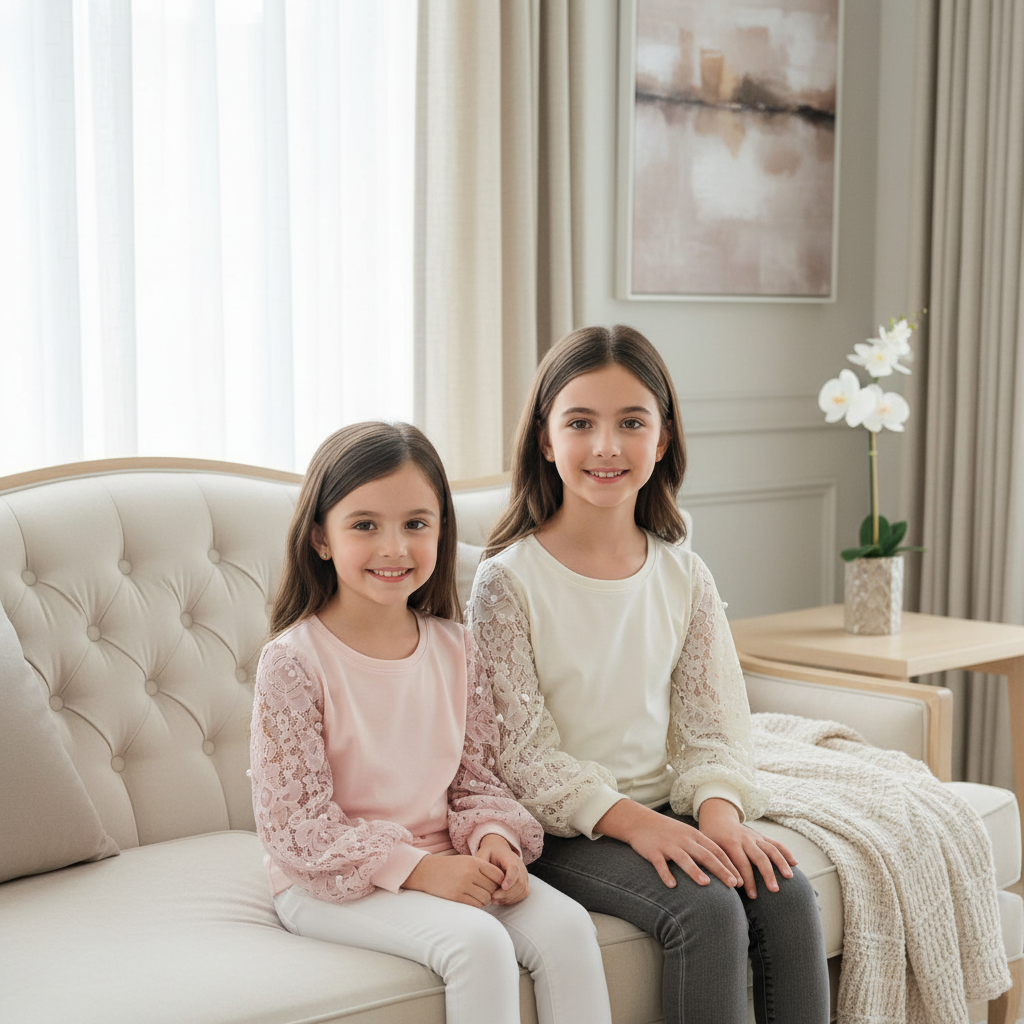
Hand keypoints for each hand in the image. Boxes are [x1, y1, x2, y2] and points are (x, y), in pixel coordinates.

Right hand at [402, 854, 504, 907]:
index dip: (500, 882)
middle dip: (491, 892)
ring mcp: (463, 885)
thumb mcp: (467, 861)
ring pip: (485, 898)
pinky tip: (470, 900)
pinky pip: (475, 905)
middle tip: (483, 892)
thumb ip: (483, 869)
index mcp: (475, 862)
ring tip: (476, 896)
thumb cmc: (450, 867)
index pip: (498, 875)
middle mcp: (470, 873)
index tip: (495, 885)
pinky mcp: (456, 897)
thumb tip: (501, 883)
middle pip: (493, 888)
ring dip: (484, 900)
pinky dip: (476, 905)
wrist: (427, 871)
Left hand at [476, 834, 529, 905]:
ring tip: (494, 899)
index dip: (510, 878)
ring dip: (509, 898)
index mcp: (509, 857)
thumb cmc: (490, 853)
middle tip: (492, 897)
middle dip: (506, 893)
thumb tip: (479, 875)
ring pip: (522, 890)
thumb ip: (481, 862)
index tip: (503, 887)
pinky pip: (522, 894)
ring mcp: (524, 875)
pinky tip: (500, 900)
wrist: (500, 850)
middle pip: (519, 882)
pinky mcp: (524, 882)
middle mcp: (520, 866)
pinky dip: (512, 900)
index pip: (514, 868)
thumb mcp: (483, 853)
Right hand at [595, 799, 738, 888]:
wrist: (639, 821)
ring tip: (706, 884)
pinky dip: (666, 874)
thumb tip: (722, 866)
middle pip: (705, 855)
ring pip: (684, 859)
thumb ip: (702, 848)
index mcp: (694, 835)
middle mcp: (683, 839)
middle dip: (720, 870)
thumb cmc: (667, 831)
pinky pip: (660, 864)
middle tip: (733, 884)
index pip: (716, 850)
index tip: (740, 879)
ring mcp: (668, 845)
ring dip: (695, 871)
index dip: (729, 865)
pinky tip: (671, 885)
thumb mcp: (686, 835)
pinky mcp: (653, 851)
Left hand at [697, 798, 795, 898]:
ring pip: (771, 849)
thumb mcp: (709, 849)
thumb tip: (724, 885)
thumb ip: (716, 864)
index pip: (741, 863)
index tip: (752, 895)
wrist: (718, 818)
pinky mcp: (761, 837)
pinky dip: (786, 853)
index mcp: (730, 843)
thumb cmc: (711, 839)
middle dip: (767, 874)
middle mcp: (745, 839)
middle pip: (759, 857)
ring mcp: (755, 837)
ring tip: (789, 878)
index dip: (747, 879)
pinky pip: (776, 844)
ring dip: (781, 863)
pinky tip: (795, 863)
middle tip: (774, 891)